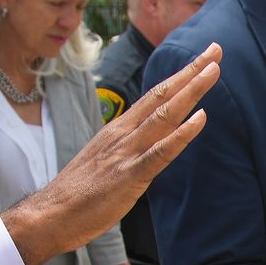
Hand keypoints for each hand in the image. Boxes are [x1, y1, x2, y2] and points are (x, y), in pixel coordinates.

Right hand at [2, 44, 219, 264]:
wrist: (49, 215)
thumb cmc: (77, 194)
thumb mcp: (105, 161)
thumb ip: (127, 149)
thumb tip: (148, 146)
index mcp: (119, 130)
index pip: (154, 96)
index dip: (180, 76)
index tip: (202, 59)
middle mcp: (124, 134)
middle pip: (162, 96)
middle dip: (191, 71)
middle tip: (216, 49)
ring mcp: (126, 153)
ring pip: (165, 115)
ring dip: (191, 92)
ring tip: (213, 70)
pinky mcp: (130, 176)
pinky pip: (161, 152)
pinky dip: (182, 134)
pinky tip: (201, 118)